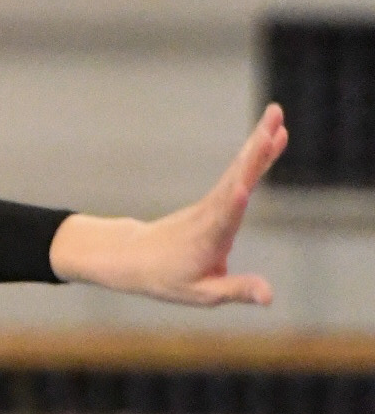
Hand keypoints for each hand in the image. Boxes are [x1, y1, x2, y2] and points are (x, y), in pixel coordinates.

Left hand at [51, 102, 288, 304]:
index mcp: (208, 239)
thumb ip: (237, 290)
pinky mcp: (216, 197)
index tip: (242, 187)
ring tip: (277, 116)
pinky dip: (256, 153)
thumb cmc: (168, 278)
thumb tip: (271, 297)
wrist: (136, 257)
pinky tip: (271, 136)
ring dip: (258, 142)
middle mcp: (211, 214)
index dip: (232, 206)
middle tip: (273, 124)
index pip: (223, 220)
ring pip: (238, 169)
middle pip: (235, 179)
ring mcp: (213, 202)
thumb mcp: (202, 293)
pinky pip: (239, 171)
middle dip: (254, 153)